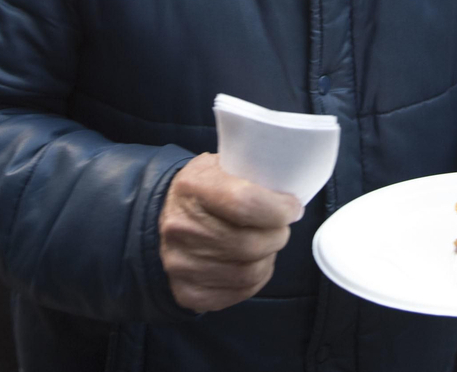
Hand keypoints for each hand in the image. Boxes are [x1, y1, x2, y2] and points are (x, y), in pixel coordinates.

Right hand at [159, 153, 300, 312]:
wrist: (164, 216)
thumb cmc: (205, 189)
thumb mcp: (220, 165)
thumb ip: (251, 172)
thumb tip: (290, 190)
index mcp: (193, 187)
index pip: (244, 203)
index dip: (278, 209)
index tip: (292, 208)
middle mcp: (180, 227)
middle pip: (250, 243)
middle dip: (277, 236)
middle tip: (280, 227)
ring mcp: (180, 263)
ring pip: (248, 272)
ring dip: (268, 258)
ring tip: (266, 243)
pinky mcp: (186, 291)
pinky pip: (239, 292)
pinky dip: (256, 279)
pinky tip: (253, 262)